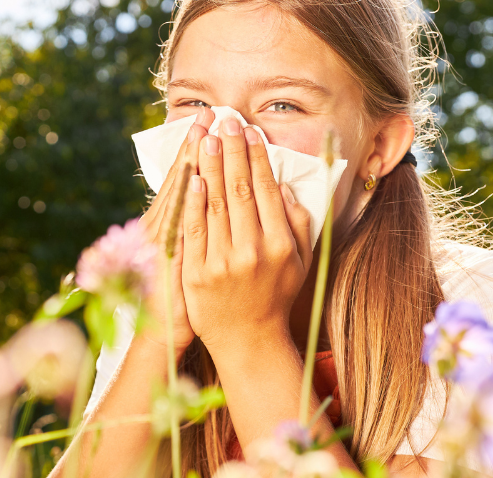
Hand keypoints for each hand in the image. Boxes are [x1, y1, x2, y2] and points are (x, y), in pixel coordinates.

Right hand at [138, 108, 215, 354]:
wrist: (164, 333)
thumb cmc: (179, 295)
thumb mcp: (183, 253)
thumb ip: (193, 222)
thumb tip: (203, 188)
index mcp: (167, 222)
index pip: (184, 176)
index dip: (195, 147)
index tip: (208, 119)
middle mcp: (161, 227)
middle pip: (182, 178)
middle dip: (197, 144)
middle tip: (210, 112)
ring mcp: (163, 242)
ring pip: (178, 195)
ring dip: (191, 162)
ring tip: (203, 132)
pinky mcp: (168, 260)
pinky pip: (179, 226)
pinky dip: (183, 202)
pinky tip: (191, 179)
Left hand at [181, 118, 313, 358]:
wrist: (248, 340)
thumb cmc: (276, 296)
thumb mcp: (300, 262)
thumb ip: (298, 224)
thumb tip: (286, 187)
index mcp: (280, 245)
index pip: (266, 190)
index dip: (256, 157)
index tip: (248, 131)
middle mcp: (253, 252)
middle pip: (239, 190)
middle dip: (231, 151)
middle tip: (225, 122)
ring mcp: (223, 263)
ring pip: (215, 205)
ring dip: (209, 167)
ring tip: (206, 138)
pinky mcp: (197, 274)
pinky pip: (193, 231)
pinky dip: (192, 203)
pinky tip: (191, 178)